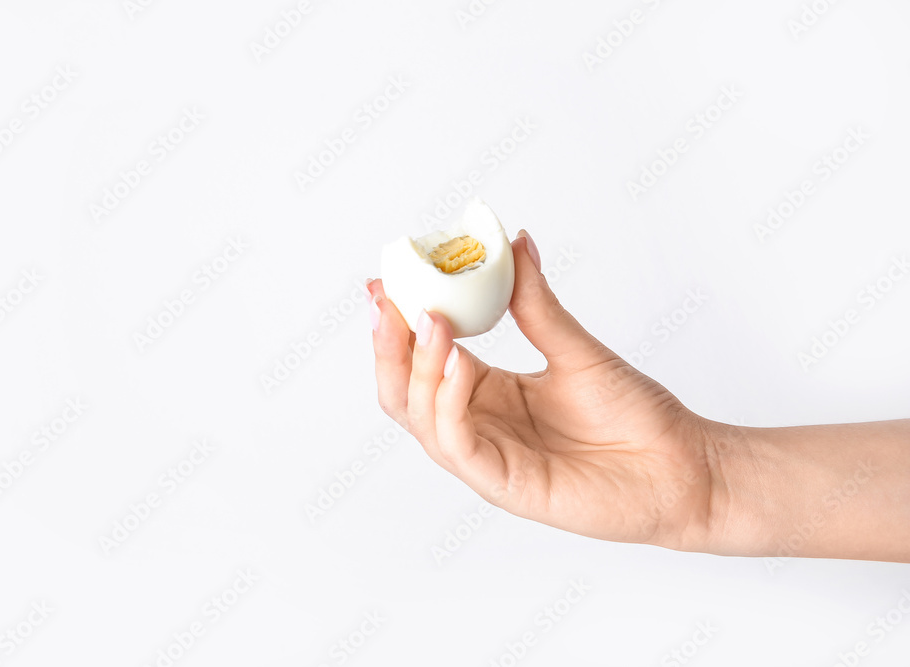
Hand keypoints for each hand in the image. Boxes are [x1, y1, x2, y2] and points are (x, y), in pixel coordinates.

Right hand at [367, 230, 716, 551]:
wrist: (682, 464)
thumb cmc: (634, 414)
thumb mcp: (575, 347)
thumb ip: (536, 303)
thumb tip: (515, 243)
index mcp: (487, 392)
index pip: (424, 359)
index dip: (398, 323)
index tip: (385, 280)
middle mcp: (479, 424)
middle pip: (405, 391)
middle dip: (389, 346)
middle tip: (388, 300)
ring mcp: (488, 457)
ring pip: (422, 418)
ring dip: (418, 367)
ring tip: (432, 320)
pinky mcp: (504, 485)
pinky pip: (458, 444)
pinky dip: (449, 402)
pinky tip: (460, 362)